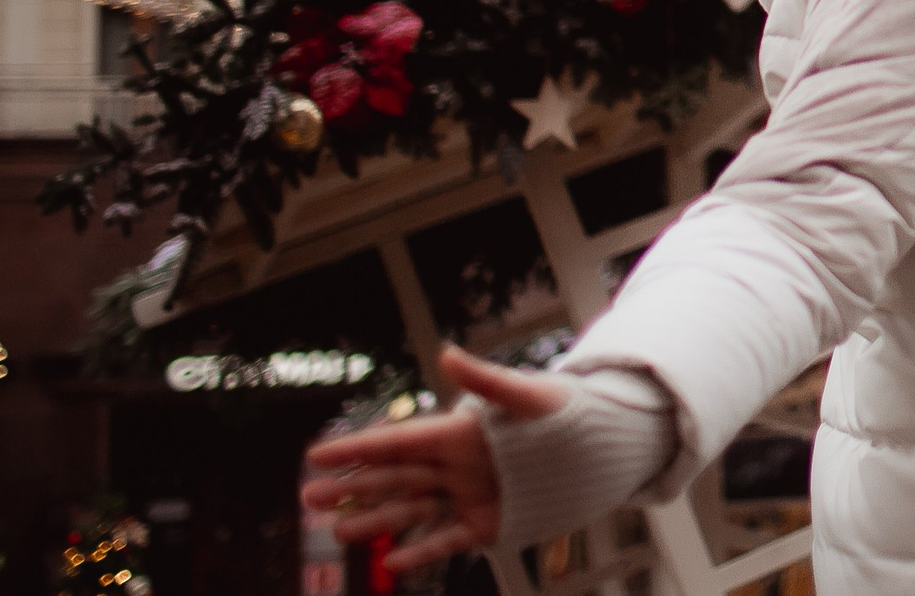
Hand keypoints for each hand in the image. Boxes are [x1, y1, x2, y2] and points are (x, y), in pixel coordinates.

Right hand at [300, 345, 568, 570]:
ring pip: (411, 510)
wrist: (604, 446)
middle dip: (352, 488)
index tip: (317, 454)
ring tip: (338, 533)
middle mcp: (456, 465)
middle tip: (310, 498)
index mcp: (460, 432)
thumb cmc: (568, 413)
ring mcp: (469, 496)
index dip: (358, 448)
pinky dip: (420, 552)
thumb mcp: (529, 395)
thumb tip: (447, 354)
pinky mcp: (487, 524)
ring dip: (375, 521)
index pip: (399, 441)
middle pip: (394, 478)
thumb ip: (486, 380)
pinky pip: (446, 540)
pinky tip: (391, 562)